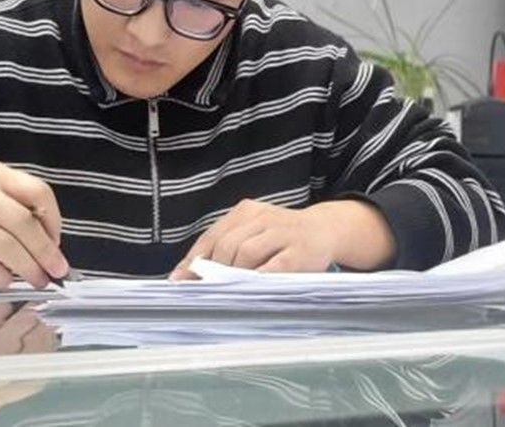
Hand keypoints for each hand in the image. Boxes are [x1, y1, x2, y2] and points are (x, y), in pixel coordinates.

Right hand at [0, 161, 68, 287]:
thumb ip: (24, 216)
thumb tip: (55, 250)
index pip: (38, 192)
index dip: (54, 220)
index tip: (57, 242)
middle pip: (23, 222)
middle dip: (45, 251)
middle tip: (57, 271)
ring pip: (6, 246)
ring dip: (28, 268)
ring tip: (39, 280)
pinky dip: (2, 277)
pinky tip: (7, 282)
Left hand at [169, 199, 395, 279]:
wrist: (325, 229)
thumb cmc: (281, 237)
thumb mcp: (253, 233)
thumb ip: (224, 248)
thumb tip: (186, 275)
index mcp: (247, 211)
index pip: (212, 235)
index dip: (194, 259)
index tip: (179, 280)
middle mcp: (262, 218)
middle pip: (227, 244)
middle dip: (212, 270)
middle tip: (203, 291)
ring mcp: (282, 233)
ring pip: (246, 253)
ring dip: (232, 275)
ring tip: (224, 293)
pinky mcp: (299, 252)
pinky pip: (273, 268)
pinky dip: (257, 280)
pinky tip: (249, 291)